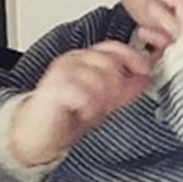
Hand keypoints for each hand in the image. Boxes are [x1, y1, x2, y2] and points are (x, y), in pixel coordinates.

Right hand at [10, 41, 150, 165]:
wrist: (36, 134)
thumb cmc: (67, 114)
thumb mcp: (103, 100)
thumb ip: (123, 88)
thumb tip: (147, 78)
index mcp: (86, 59)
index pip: (114, 47)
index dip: (132, 57)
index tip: (145, 71)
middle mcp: (74, 61)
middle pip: (108, 62)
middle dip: (116, 85)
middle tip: (110, 103)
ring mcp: (62, 72)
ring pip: (97, 76)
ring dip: (101, 97)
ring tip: (94, 109)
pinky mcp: (53, 88)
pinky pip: (81, 91)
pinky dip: (87, 104)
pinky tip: (83, 112)